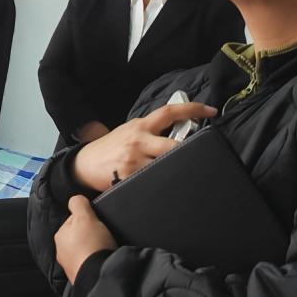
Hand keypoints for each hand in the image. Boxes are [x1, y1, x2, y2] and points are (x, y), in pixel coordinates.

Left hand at [55, 196, 116, 283]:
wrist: (99, 276)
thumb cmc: (91, 245)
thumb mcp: (85, 217)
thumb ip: (79, 204)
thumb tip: (75, 200)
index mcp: (60, 235)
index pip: (74, 220)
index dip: (88, 218)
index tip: (97, 223)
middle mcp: (61, 251)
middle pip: (79, 236)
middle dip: (90, 235)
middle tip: (102, 236)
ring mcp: (70, 266)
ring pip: (84, 251)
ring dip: (93, 249)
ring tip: (104, 249)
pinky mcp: (80, 277)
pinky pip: (88, 264)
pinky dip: (95, 261)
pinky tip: (102, 260)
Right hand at [73, 102, 216, 191]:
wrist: (84, 164)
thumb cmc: (109, 148)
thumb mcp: (128, 132)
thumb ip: (150, 131)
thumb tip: (179, 132)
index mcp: (140, 126)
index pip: (169, 112)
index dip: (193, 109)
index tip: (211, 111)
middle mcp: (139, 140)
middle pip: (174, 144)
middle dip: (188, 151)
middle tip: (198, 156)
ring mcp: (135, 159)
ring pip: (166, 165)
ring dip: (175, 170)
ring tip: (180, 176)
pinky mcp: (129, 176)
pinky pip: (154, 180)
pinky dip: (161, 183)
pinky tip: (164, 187)